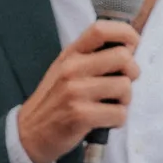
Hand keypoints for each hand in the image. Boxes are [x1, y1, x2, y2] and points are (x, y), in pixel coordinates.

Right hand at [15, 21, 140, 162]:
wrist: (30, 133)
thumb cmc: (55, 101)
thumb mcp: (65, 70)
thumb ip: (91, 57)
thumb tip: (129, 50)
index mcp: (71, 54)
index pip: (101, 29)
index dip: (125, 34)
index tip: (133, 45)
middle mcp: (72, 68)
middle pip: (123, 58)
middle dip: (132, 73)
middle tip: (123, 85)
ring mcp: (75, 91)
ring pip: (125, 87)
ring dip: (125, 100)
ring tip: (111, 106)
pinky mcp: (80, 115)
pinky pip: (119, 113)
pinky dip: (118, 120)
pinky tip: (105, 121)